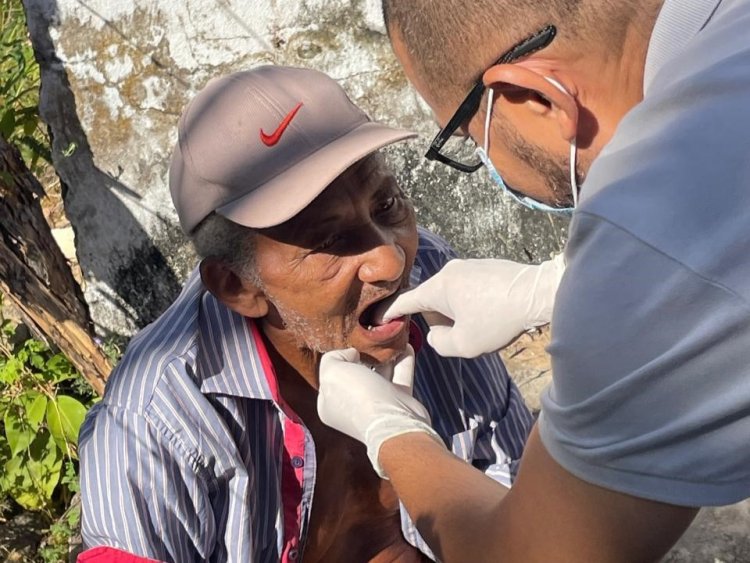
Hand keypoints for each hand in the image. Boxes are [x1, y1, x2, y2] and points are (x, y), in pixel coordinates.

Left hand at [317, 346, 443, 477]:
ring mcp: (377, 403)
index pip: (331, 376)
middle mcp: (353, 405)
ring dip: (384, 355)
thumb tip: (351, 354)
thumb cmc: (359, 399)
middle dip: (363, 354)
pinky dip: (402, 359)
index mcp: (330, 404)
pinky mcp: (399, 400)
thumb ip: (333, 357)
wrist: (394, 422)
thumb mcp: (332, 372)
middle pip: (357, 373)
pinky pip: (400, 375)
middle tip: (369, 336)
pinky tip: (403, 345)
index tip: (348, 343)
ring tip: (387, 337)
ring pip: (380, 372)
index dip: (339, 358)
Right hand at [384, 253, 564, 357]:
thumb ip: (440, 344)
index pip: (406, 301)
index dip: (391, 312)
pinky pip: (470, 288)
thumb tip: (437, 334)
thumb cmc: (498, 319)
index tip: (379, 317)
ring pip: (453, 295)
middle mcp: (449, 271)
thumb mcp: (465, 345)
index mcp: (438, 287)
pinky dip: (475, 303)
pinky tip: (495, 313)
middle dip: (441, 320)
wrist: (538, 293)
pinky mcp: (487, 266)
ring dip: (460, 313)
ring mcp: (469, 266)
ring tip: (485, 325)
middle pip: (432, 301)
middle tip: (464, 335)